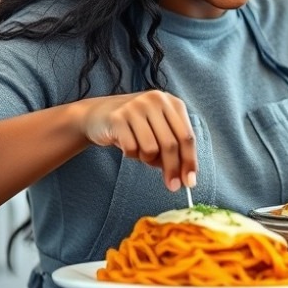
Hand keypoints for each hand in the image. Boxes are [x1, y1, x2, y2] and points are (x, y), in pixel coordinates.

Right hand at [79, 90, 196, 191]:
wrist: (98, 115)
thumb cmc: (134, 126)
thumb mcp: (158, 130)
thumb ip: (173, 148)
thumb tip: (186, 177)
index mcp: (172, 102)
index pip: (187, 136)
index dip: (190, 161)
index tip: (190, 182)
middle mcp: (155, 100)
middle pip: (171, 144)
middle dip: (173, 169)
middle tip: (173, 186)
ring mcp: (136, 107)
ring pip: (151, 148)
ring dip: (147, 159)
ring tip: (140, 151)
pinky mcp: (117, 117)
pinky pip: (131, 148)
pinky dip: (131, 154)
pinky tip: (126, 145)